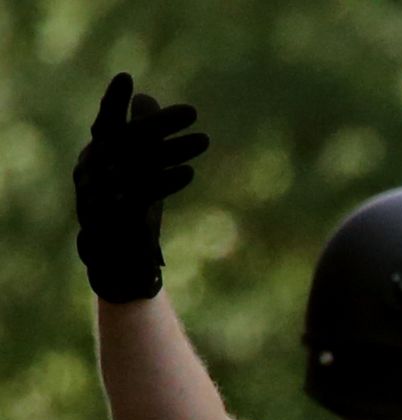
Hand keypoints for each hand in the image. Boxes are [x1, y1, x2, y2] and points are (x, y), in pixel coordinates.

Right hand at [73, 73, 208, 302]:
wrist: (114, 257)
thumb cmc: (126, 206)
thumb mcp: (134, 170)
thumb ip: (139, 135)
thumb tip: (148, 99)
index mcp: (96, 157)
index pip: (103, 123)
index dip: (113, 101)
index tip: (126, 77)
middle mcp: (94, 173)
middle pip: (128, 140)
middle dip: (160, 123)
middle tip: (192, 111)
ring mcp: (103, 195)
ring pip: (139, 166)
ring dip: (174, 150)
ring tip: (204, 139)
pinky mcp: (118, 220)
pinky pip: (143, 195)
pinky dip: (165, 181)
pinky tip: (188, 171)